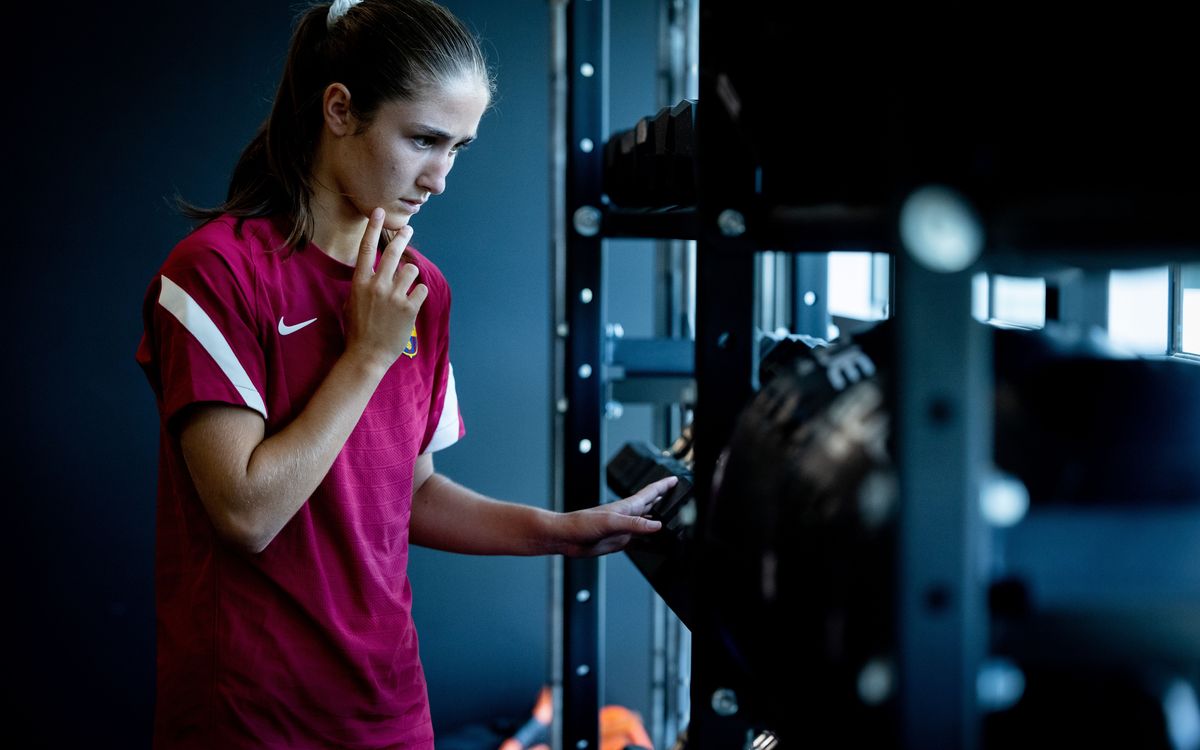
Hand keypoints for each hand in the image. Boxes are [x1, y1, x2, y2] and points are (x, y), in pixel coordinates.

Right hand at [344, 207, 428, 371]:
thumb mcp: (352, 302)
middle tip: (408, 229)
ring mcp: (394, 296)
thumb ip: (363, 284)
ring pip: (411, 270)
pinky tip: (411, 304)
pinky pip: (421, 289)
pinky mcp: (409, 308)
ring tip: (404, 289)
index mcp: (360, 282)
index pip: (367, 248)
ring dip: (410, 276)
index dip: (373, 228)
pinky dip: (418, 294)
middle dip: (402, 237)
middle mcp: (377, 285)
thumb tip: (372, 271)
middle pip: (393, 252)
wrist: (367, 355)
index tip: (379, 212)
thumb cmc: (357, 330)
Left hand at [557, 476, 677, 556]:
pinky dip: (651, 543)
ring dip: (660, 522)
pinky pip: (640, 542)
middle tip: (680, 497)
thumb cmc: (581, 524)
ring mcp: (624, 529)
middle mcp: (628, 516)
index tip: (676, 479)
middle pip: (652, 506)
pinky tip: (657, 546)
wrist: (566, 538)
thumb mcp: (610, 522)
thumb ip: (634, 524)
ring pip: (648, 524)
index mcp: (627, 507)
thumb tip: (657, 525)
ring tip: (674, 521)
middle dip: (665, 500)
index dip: (664, 485)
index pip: (650, 492)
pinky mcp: (620, 542)